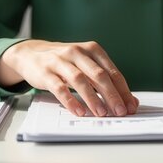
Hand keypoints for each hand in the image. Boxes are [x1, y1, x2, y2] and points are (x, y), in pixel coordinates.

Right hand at [0, 40, 137, 116]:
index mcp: (92, 49)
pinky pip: (59, 88)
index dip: (123, 90)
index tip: (131, 106)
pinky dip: (70, 100)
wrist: (31, 54)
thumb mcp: (86, 65)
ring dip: (92, 98)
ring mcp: (60, 61)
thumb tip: (128, 100)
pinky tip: (79, 111)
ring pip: (80, 80)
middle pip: (98, 75)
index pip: (112, 72)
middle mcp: (77, 53)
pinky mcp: (45, 72)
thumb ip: (105, 79)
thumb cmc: (66, 62)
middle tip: (120, 111)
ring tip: (101, 113)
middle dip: (111, 95)